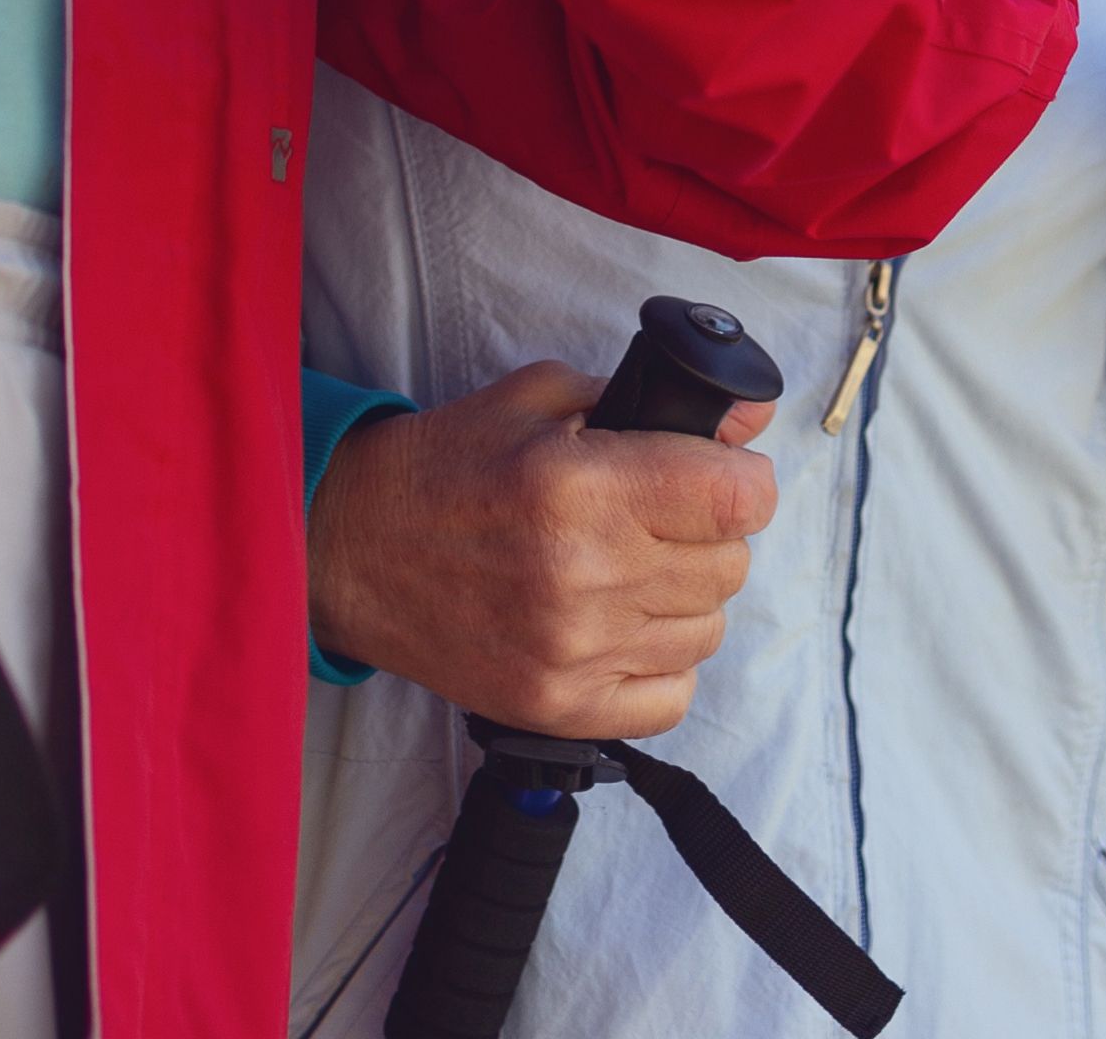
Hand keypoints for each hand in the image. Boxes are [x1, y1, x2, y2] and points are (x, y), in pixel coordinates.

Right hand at [306, 358, 782, 736]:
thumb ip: (654, 404)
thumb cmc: (450, 466)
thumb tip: (750, 418)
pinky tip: (621, 626)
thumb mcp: (544, 398)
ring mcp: (572, 652)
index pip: (736, 499)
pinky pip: (672, 696)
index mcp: (579, 486)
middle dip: (708, 533)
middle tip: (657, 518)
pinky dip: (662, 662)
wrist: (356, 550)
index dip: (744, 480)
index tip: (725, 476)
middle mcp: (583, 575)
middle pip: (729, 565)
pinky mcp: (557, 707)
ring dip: (683, 597)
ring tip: (629, 570)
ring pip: (708, 630)